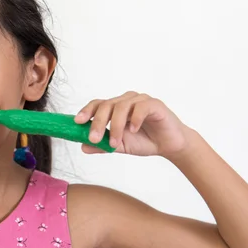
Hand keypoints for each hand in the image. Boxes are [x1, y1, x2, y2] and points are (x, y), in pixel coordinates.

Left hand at [74, 91, 192, 157]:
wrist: (170, 145)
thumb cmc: (144, 141)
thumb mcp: (119, 146)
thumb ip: (102, 145)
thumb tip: (83, 147)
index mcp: (115, 108)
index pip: (97, 104)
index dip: (86, 111)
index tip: (78, 122)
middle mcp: (126, 101)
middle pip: (106, 105)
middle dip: (97, 122)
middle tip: (93, 138)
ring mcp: (140, 101)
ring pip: (121, 107)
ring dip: (115, 126)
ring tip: (115, 142)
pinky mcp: (154, 104)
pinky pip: (141, 107)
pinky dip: (134, 119)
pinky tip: (133, 130)